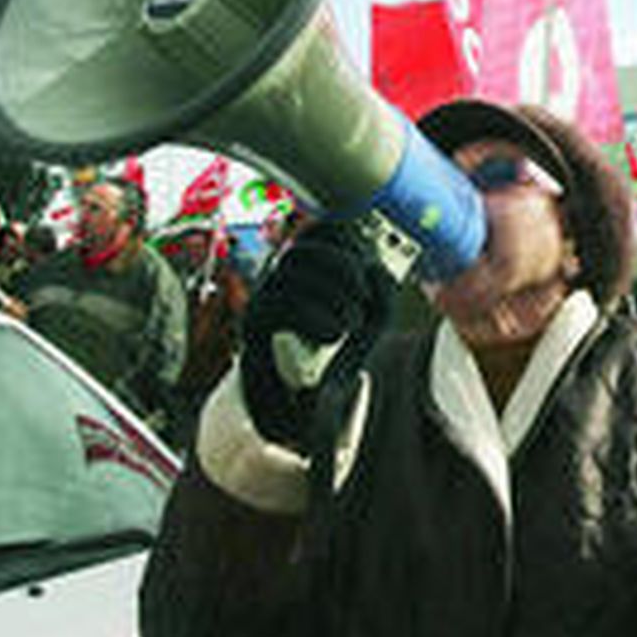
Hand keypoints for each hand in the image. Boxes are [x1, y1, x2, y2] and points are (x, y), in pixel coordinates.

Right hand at [239, 221, 390, 447]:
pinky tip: (332, 334)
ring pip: (291, 271)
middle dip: (343, 268)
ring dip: (333, 296)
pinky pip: (279, 304)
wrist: (307, 407)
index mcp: (310, 267)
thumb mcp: (372, 320)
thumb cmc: (339, 353)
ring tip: (349, 323)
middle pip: (304, 247)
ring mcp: (263, 297)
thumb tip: (375, 268)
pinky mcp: (254, 325)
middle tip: (362, 298)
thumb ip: (382, 290)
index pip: (320, 229)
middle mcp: (280, 275)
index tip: (368, 265)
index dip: (349, 239)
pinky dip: (316, 317)